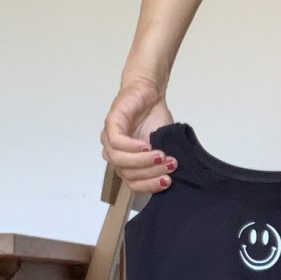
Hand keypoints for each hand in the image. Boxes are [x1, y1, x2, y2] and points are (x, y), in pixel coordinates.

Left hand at [100, 78, 176, 194]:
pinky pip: (116, 142)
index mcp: (126, 163)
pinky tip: (147, 145)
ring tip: (161, 156)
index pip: (133, 183)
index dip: (150, 185)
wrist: (150, 94)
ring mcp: (110, 140)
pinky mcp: (111, 124)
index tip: (168, 181)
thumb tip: (170, 178)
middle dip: (151, 172)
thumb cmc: (155, 120)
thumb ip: (161, 162)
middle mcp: (115, 154)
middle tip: (170, 165)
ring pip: (119, 160)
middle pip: (127, 174)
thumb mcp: (162, 145)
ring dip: (142, 161)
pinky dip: (132, 147)